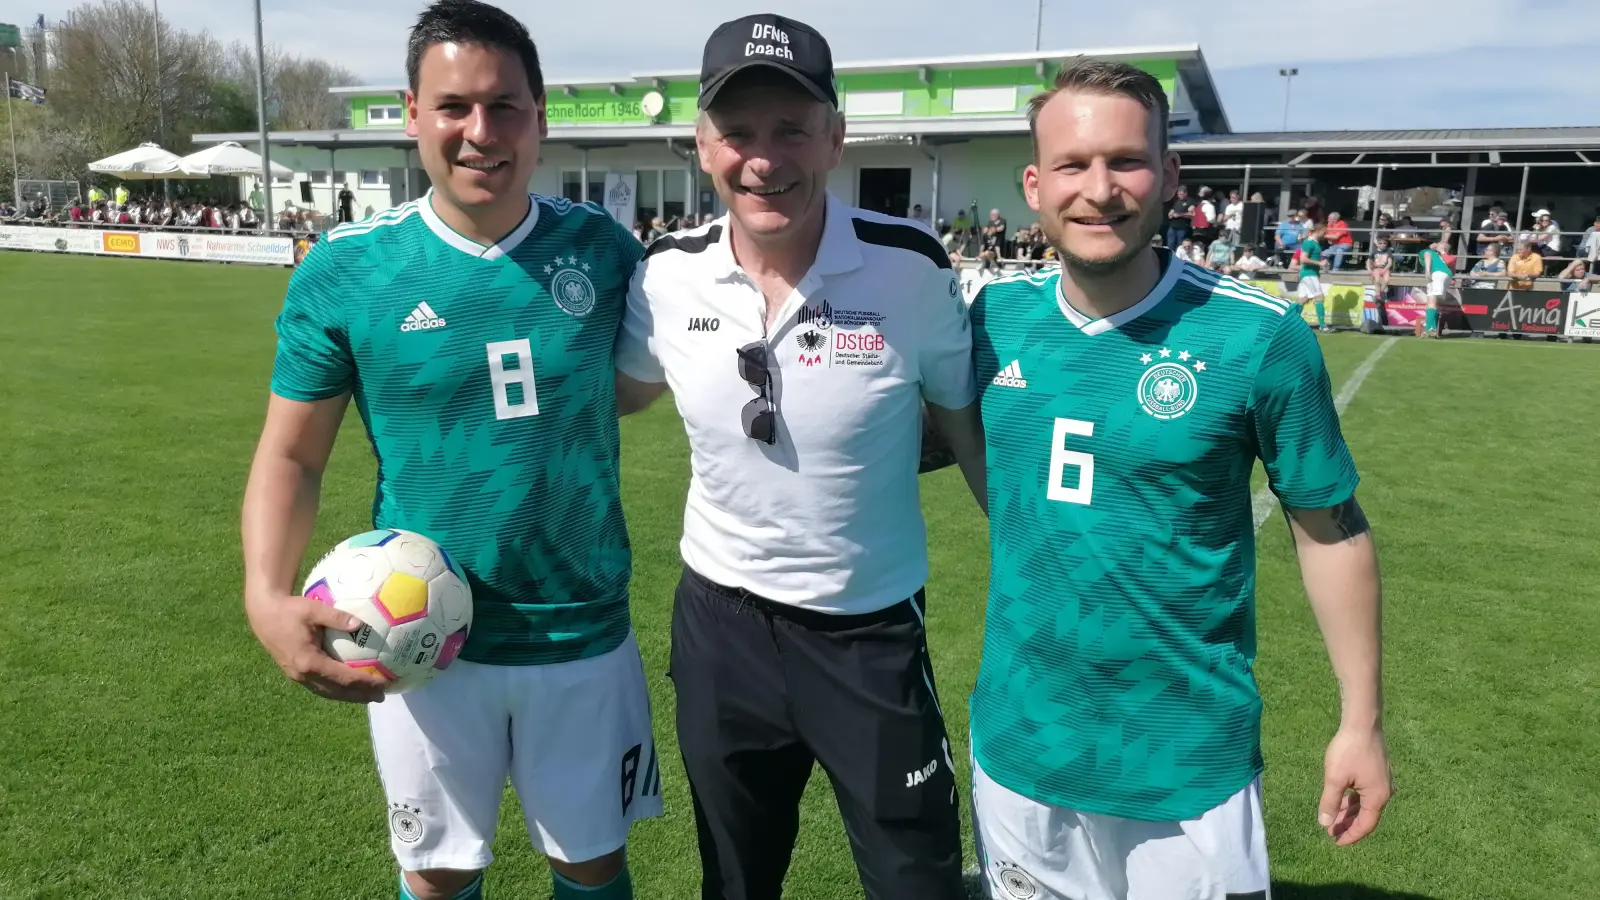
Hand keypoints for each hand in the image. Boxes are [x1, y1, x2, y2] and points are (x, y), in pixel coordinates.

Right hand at [245, 591, 389, 702]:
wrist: (263, 614)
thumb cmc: (289, 610)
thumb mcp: (313, 609)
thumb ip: (336, 617)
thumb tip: (360, 624)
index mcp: (309, 662)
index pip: (343, 678)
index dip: (365, 683)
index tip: (383, 683)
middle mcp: (303, 674)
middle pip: (337, 691)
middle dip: (360, 696)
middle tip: (382, 696)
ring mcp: (297, 676)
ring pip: (327, 692)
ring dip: (349, 696)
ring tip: (369, 696)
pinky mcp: (295, 673)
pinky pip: (320, 686)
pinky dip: (336, 689)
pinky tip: (348, 686)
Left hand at [1318, 725, 1391, 844]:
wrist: (1362, 723)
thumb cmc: (1349, 750)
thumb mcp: (1335, 778)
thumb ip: (1330, 802)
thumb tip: (1324, 824)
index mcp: (1377, 797)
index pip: (1365, 825)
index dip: (1351, 835)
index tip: (1336, 842)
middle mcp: (1384, 792)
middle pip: (1366, 816)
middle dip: (1348, 825)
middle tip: (1330, 832)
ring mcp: (1382, 781)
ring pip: (1365, 804)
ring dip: (1349, 813)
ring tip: (1332, 819)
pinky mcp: (1377, 772)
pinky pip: (1365, 793)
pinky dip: (1353, 800)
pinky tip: (1340, 801)